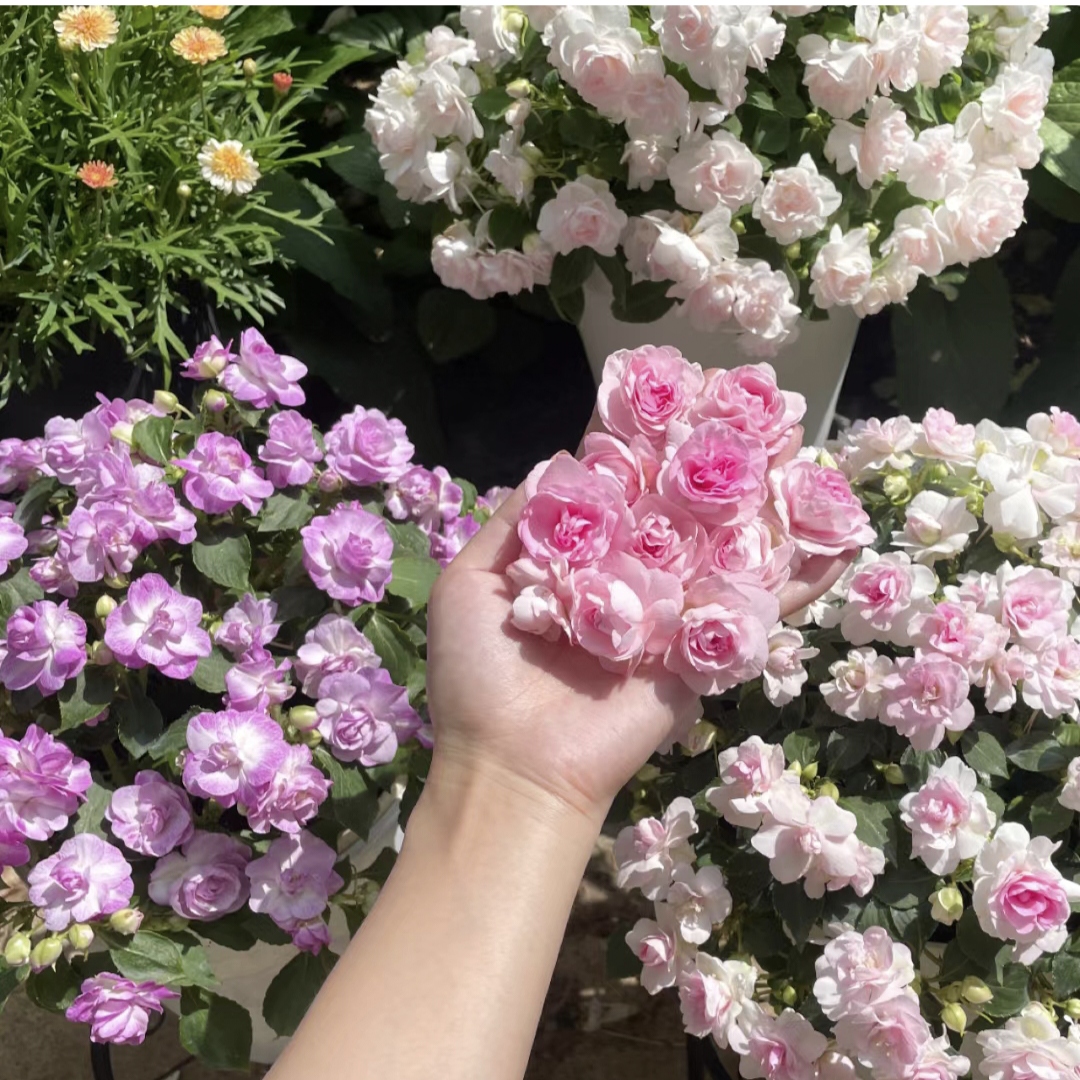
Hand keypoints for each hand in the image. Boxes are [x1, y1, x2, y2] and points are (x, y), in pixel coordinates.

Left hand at [425, 427, 847, 823]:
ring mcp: (676, 613)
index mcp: (578, 559)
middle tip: (750, 405)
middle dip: (714, 462)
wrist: (516, 766)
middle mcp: (634, 578)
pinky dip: (804, 578)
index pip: (620, 488)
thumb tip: (556, 460)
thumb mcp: (472, 583)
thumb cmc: (482, 675)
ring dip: (767, 505)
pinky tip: (842, 538)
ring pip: (729, 551)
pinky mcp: (708, 651)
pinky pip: (760, 610)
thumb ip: (515, 523)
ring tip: (804, 452)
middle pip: (683, 511)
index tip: (669, 391)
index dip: (642, 443)